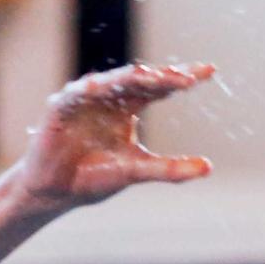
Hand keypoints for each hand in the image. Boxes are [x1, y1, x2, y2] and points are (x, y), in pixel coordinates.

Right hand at [12, 62, 214, 210]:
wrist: (55, 192)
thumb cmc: (93, 178)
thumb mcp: (136, 170)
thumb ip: (169, 169)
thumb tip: (208, 167)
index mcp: (128, 108)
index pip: (160, 87)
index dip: (182, 78)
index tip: (209, 71)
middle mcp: (109, 98)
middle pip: (139, 79)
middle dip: (161, 77)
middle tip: (184, 78)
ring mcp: (84, 100)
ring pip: (109, 82)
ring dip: (127, 79)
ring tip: (148, 76)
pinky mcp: (60, 108)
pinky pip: (72, 95)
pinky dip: (82, 91)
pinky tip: (94, 86)